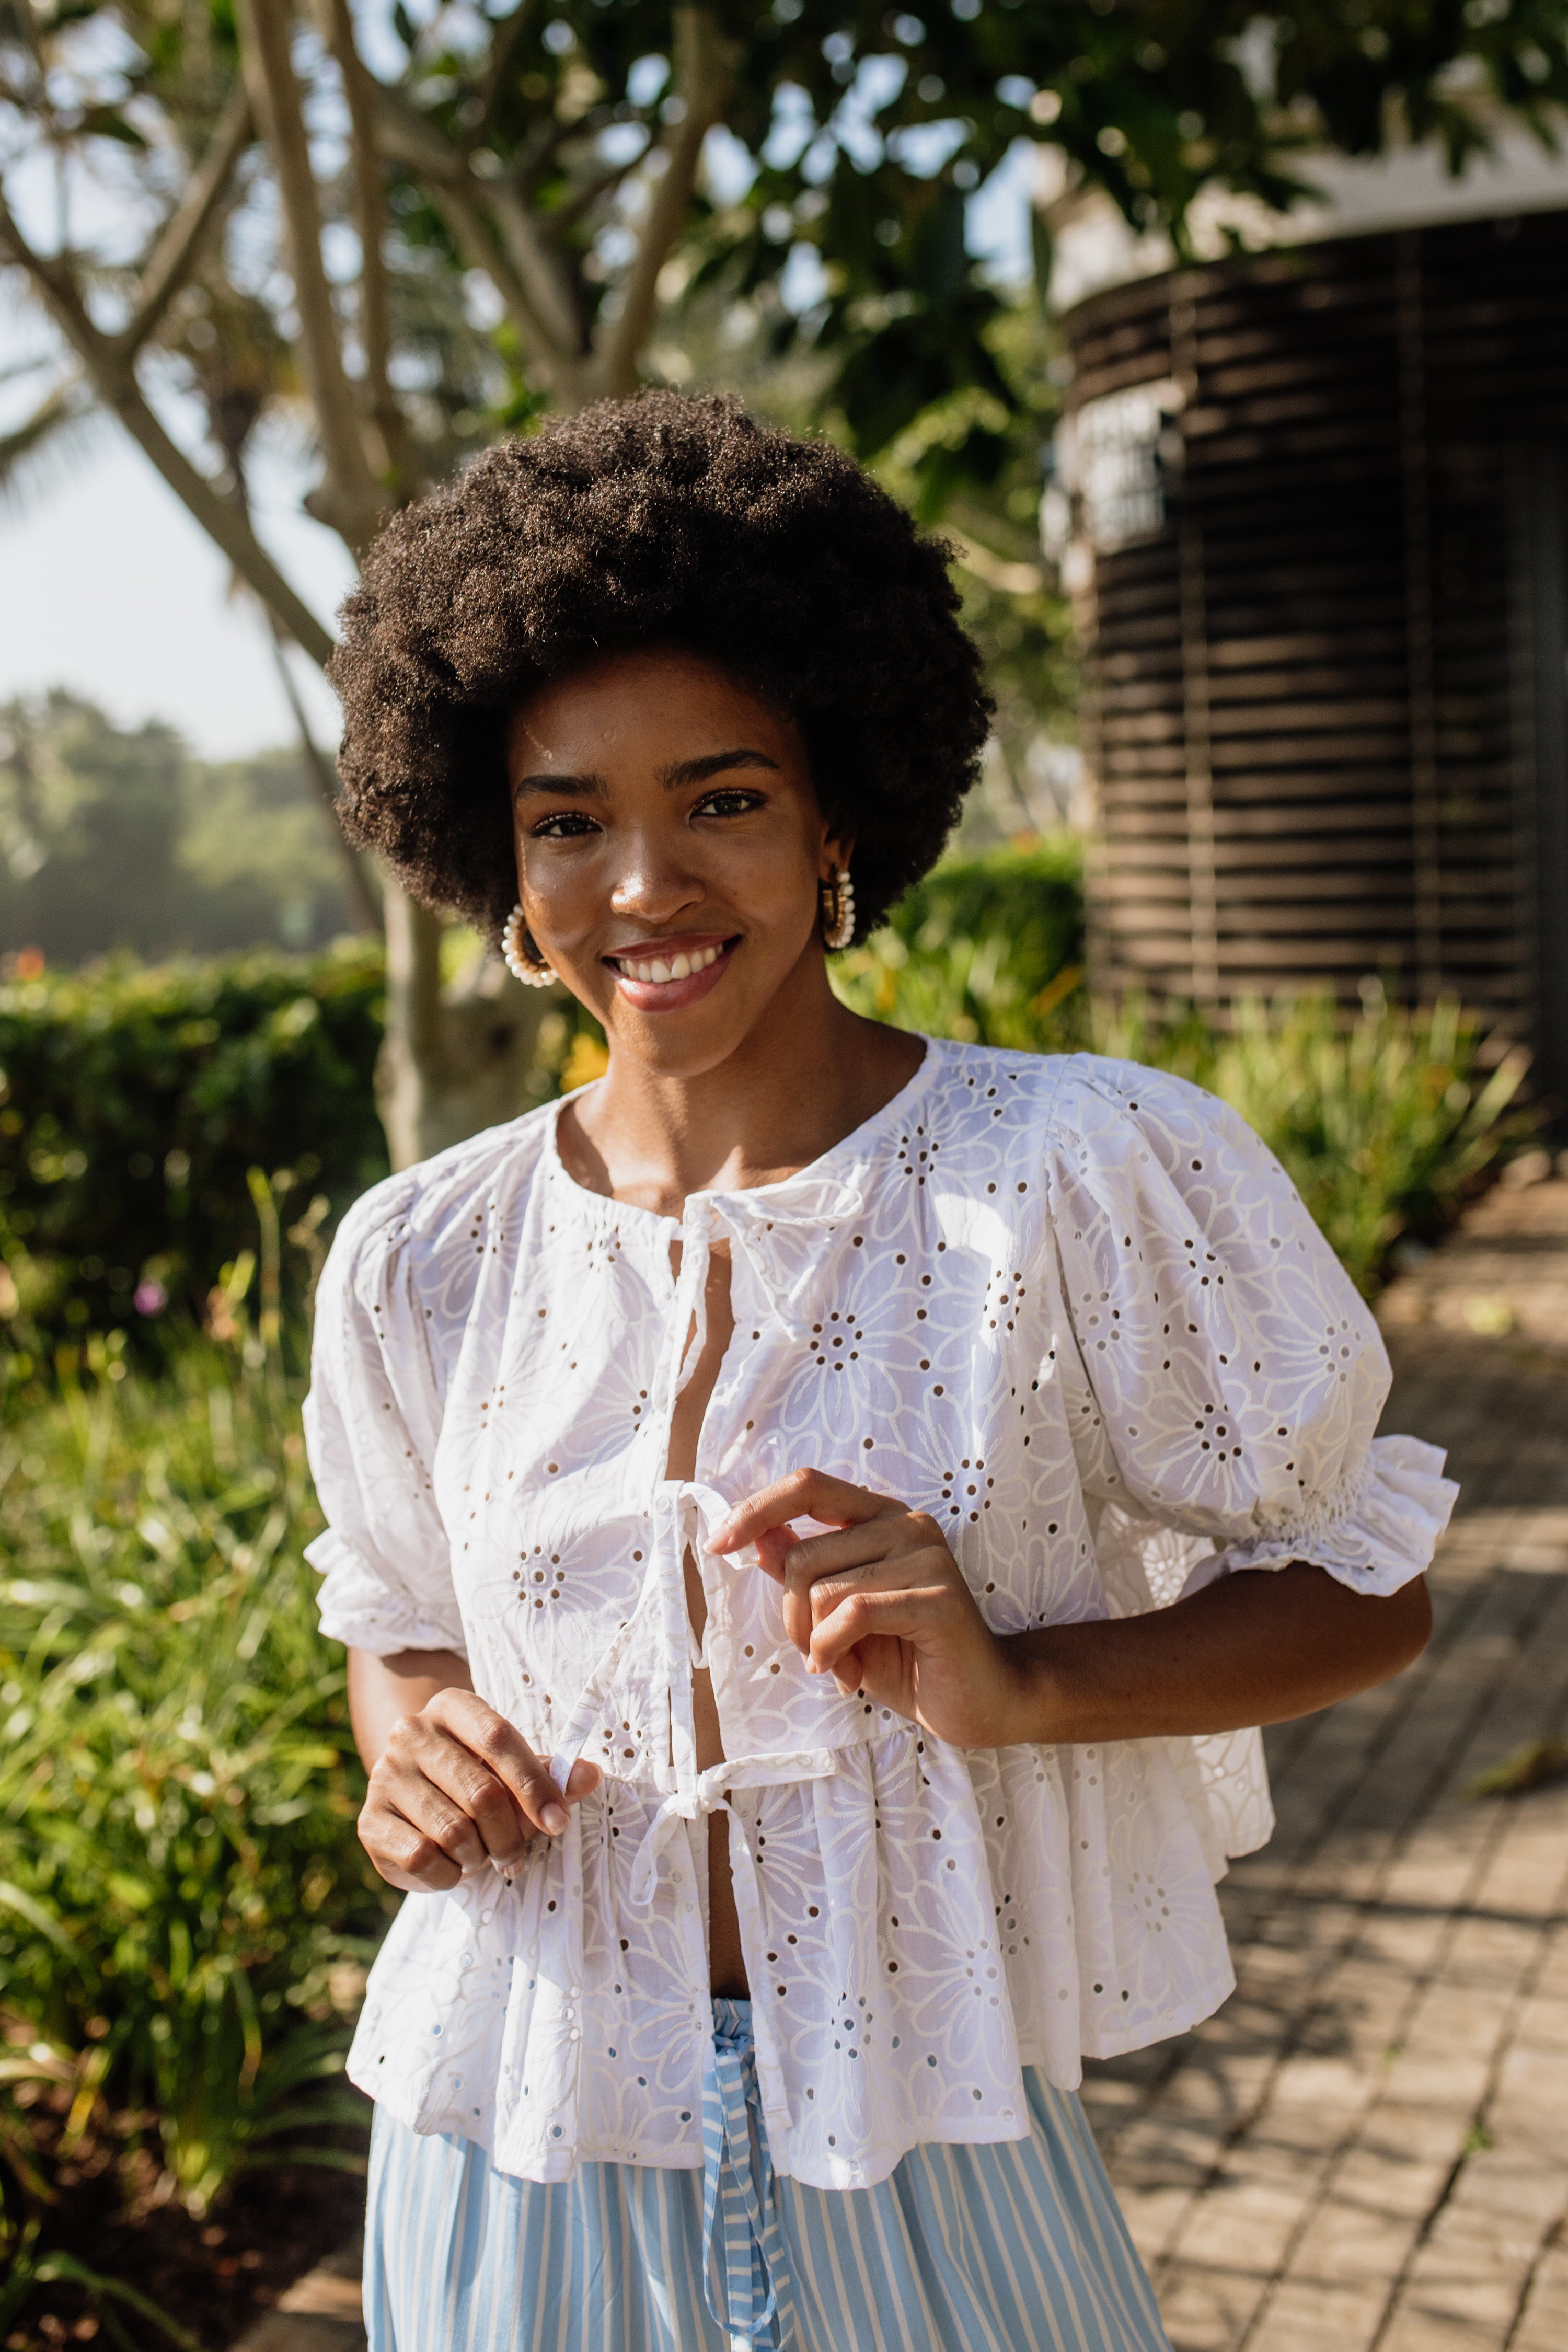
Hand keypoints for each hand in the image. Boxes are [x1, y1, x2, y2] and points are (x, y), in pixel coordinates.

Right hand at [358, 1687, 599, 1892]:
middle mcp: (412, 1732)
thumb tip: (591, 1775)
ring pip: (453, 1831)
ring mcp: (385, 1774)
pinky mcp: (369, 1821)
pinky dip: (449, 1875)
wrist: (413, 1807)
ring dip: (479, 1857)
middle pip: (481, 1792)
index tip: (558, 1822)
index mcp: (452, 1706)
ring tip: (481, 1856)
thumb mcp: (514, 1772)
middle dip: (510, 1836)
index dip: (535, 1784)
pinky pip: (423, 1858)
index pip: (499, 1738)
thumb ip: (551, 1775)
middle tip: (515, 1856)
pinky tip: (452, 1867)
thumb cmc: (475, 1783)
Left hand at [710, 1468, 1022, 1748]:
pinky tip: (849, 1676)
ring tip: (841, 1665)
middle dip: (791, 1617)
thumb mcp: (840, 1614)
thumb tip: (757, 1538)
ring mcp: (927, 1557)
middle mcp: (907, 1524)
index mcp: (881, 1517)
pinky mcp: (938, 1598)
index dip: (756, 1510)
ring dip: (815, 1642)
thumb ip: (804, 1570)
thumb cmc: (909, 1658)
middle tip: (815, 1653)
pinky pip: (853, 1614)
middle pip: (803, 1555)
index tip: (718, 1545)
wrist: (984, 1701)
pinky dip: (833, 1651)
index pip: (808, 1486)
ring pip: (823, 1590)